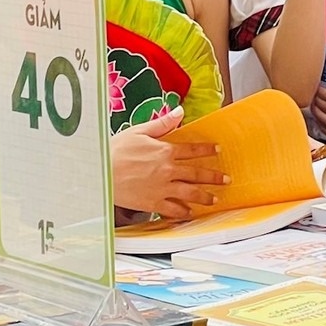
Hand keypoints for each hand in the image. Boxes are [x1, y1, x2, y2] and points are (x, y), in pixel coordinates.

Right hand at [110, 108, 227, 219]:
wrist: (100, 172)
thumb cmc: (115, 150)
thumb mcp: (139, 131)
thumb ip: (162, 123)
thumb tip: (179, 111)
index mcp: (166, 151)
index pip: (193, 149)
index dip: (207, 149)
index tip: (217, 150)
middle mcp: (168, 170)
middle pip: (196, 174)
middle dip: (213, 177)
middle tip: (226, 179)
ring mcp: (162, 188)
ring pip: (189, 194)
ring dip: (204, 197)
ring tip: (213, 200)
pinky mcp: (153, 203)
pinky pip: (172, 210)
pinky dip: (182, 213)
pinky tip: (189, 214)